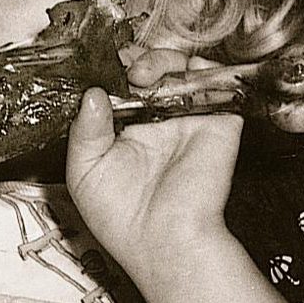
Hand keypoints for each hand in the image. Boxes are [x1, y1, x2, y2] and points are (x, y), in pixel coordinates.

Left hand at [66, 48, 243, 281]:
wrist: (163, 242)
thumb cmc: (122, 220)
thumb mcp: (84, 171)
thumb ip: (84, 129)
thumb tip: (91, 94)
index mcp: (128, 132)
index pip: (125, 87)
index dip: (116, 70)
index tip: (106, 64)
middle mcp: (160, 123)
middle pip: (155, 70)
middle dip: (139, 60)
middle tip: (128, 71)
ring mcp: (190, 120)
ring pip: (184, 69)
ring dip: (164, 59)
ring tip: (144, 74)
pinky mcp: (219, 124)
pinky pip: (217, 84)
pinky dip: (200, 70)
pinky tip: (176, 76)